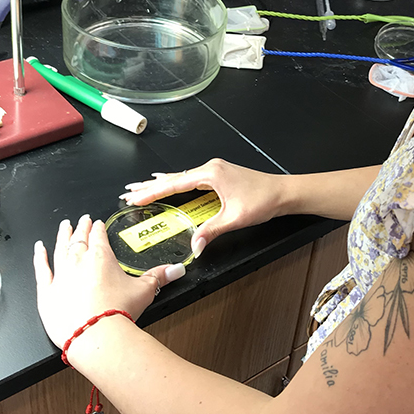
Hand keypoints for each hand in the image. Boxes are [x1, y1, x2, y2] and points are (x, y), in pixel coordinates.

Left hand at [33, 214, 185, 348]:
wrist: (95, 336)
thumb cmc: (117, 313)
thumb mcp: (144, 291)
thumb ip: (159, 277)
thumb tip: (176, 270)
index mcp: (101, 256)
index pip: (99, 235)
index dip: (98, 227)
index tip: (97, 223)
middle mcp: (79, 260)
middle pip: (79, 237)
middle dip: (81, 227)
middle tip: (82, 220)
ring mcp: (61, 274)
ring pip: (59, 247)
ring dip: (62, 235)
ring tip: (63, 226)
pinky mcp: (47, 291)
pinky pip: (41, 268)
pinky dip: (40, 256)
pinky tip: (39, 249)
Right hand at [119, 158, 286, 253]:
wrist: (284, 192)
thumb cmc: (264, 200)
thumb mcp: (234, 219)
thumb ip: (211, 231)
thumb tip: (194, 245)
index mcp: (211, 174)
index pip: (174, 184)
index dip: (152, 192)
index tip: (135, 197)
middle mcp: (211, 168)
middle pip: (173, 178)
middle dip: (150, 186)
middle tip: (129, 192)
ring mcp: (215, 170)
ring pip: (181, 177)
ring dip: (161, 184)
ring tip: (141, 187)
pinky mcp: (219, 174)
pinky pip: (190, 178)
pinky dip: (176, 182)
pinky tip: (169, 182)